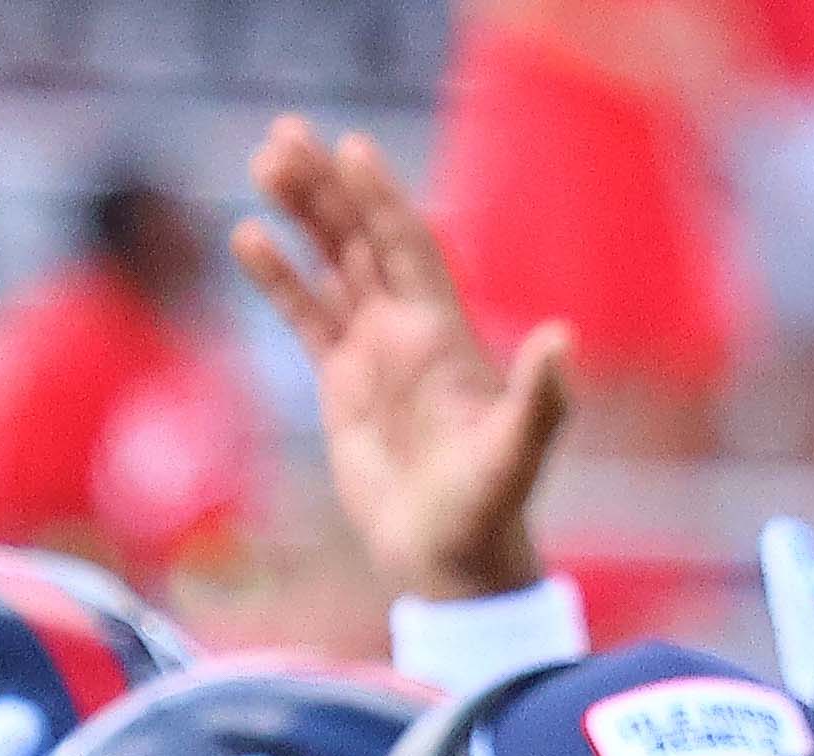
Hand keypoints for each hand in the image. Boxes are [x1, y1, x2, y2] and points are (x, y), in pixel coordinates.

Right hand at [237, 116, 569, 602]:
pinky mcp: (342, 384)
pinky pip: (306, 316)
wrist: (452, 562)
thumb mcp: (516, 453)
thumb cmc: (490, 510)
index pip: (408, 246)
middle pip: (362, 239)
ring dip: (302, 215)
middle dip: (329, 188)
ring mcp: (375, 354)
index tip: (350, 147)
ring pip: (332, 265)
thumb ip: (540, 396)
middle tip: (286, 134)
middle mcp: (409, 332)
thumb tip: (564, 337)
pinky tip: (249, 236)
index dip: (381, 198)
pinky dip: (280, 277)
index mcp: (445, 335)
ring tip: (264, 160)